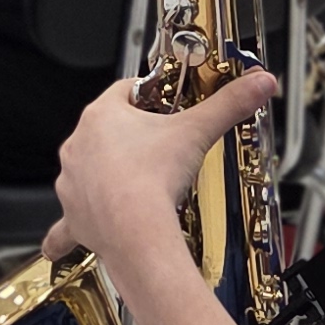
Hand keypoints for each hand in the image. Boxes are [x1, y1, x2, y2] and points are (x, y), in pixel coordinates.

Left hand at [45, 70, 276, 267]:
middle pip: (106, 132)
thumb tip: (260, 82)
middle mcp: (79, 146)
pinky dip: (68, 232)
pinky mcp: (74, 215)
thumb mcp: (197, 132)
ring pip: (88, 172)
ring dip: (106, 176)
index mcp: (101, 116)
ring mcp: (73, 181)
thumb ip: (229, 104)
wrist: (135, 230)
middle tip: (159, 149)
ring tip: (137, 185)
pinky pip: (65, 226)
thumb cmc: (154, 179)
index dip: (147, 95)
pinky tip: (64, 242)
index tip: (163, 103)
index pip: (124, 92)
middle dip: (130, 138)